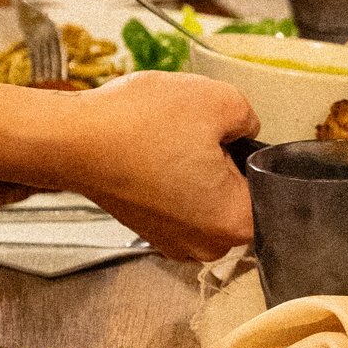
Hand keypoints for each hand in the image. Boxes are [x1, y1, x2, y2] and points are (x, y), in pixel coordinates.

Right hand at [55, 73, 257, 259]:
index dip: (257, 159)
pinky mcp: (151, 230)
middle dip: (227, 164)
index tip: (233, 141)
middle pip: (241, 198)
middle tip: (199, 137)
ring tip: (171, 144)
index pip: (274, 193)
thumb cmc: (139, 126)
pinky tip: (154, 155)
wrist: (72, 139)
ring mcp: (175, 243)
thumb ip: (251, 119)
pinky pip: (180, 201)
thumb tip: (246, 130)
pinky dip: (173, 178)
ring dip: (198, 170)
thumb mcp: (220, 100)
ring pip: (208, 198)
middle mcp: (207, 246)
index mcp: (235, 224)